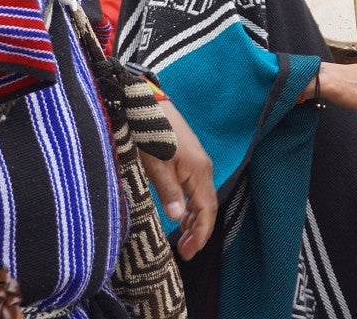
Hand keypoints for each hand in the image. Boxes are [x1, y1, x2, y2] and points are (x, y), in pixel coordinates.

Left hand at [138, 99, 216, 259]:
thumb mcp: (155, 164)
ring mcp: (197, 164)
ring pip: (202, 198)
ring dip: (194, 220)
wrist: (148, 104)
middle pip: (207, 206)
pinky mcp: (189, 160)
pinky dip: (190, 206)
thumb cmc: (151, 133)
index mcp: (198, 171)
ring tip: (182, 240)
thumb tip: (176, 218)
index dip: (200, 233)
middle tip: (184, 253)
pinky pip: (195, 189)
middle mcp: (203, 169)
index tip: (189, 253)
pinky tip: (180, 215)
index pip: (206, 210)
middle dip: (198, 231)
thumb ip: (168, 191)